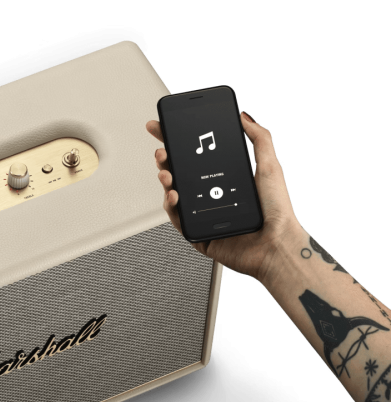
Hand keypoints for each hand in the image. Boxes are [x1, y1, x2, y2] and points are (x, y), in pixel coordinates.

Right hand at [146, 112, 301, 282]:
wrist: (276, 244)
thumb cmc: (277, 212)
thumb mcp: (269, 166)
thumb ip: (259, 139)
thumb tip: (245, 119)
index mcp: (225, 178)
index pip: (197, 156)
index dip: (179, 142)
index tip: (165, 128)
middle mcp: (212, 195)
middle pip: (181, 174)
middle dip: (166, 160)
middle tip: (162, 151)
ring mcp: (203, 214)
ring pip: (174, 194)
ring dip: (165, 180)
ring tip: (166, 172)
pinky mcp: (197, 233)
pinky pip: (177, 218)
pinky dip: (171, 205)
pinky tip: (174, 195)